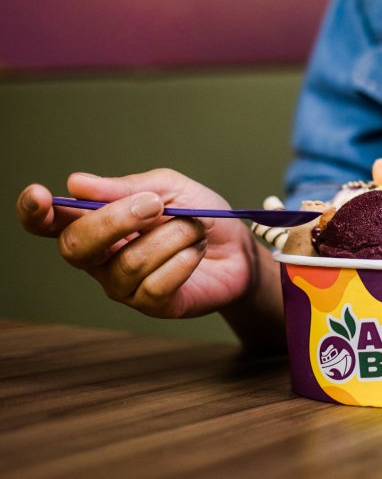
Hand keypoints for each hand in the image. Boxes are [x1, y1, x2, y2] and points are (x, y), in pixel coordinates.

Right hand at [16, 169, 269, 320]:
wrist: (240, 247)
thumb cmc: (200, 215)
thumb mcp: (170, 188)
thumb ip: (127, 187)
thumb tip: (76, 183)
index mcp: (97, 223)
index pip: (51, 223)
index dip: (35, 212)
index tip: (40, 195)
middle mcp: (101, 258)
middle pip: (77, 246)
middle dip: (116, 220)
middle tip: (156, 204)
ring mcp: (123, 285)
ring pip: (129, 262)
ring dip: (172, 236)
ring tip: (194, 228)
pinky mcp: (152, 305)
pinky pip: (157, 283)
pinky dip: (184, 259)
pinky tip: (196, 251)